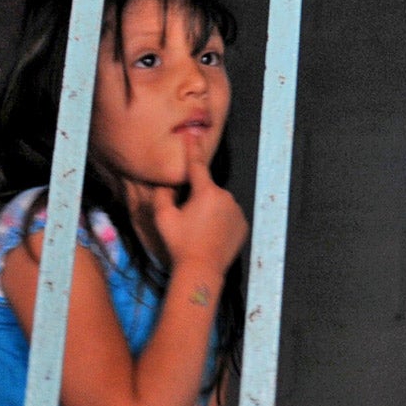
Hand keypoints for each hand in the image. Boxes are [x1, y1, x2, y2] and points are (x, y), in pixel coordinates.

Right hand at [151, 150, 246, 275]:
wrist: (202, 270)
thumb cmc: (179, 244)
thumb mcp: (163, 218)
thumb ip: (162, 195)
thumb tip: (168, 184)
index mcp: (206, 192)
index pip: (197, 165)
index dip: (192, 149)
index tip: (191, 135)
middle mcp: (226, 197)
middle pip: (208, 191)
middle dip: (198, 199)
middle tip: (188, 221)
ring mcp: (237, 211)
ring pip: (219, 205)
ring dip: (210, 211)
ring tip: (200, 233)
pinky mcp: (243, 225)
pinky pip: (230, 217)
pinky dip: (221, 222)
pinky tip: (211, 237)